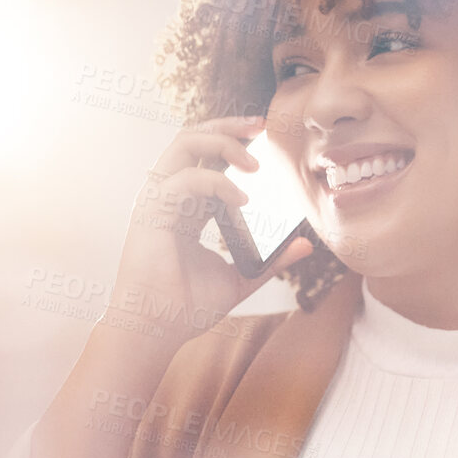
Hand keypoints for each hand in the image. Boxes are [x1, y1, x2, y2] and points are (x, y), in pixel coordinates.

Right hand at [106, 114, 313, 346]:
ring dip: (222, 141)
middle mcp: (167, 197)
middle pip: (191, 138)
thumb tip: (305, 245)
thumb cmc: (186, 308)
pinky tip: (242, 198)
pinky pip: (186, 179)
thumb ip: (271, 259)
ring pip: (183, 144)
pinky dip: (217, 182)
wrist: (156, 331)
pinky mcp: (152, 212)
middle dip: (228, 126)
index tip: (265, 139)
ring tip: (254, 162)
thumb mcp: (241, 278)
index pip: (205, 158)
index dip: (233, 143)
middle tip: (262, 127)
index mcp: (184, 207)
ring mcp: (157, 201)